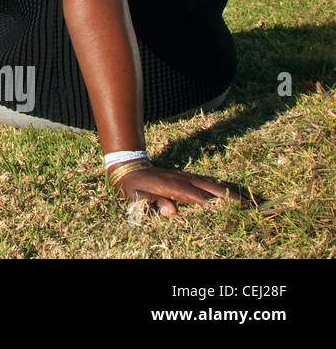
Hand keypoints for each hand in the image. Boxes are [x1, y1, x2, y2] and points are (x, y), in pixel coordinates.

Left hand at [115, 166, 250, 216]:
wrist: (128, 166)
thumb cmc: (131, 186)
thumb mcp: (134, 196)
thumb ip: (151, 202)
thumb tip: (171, 211)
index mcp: (173, 186)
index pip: (199, 198)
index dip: (215, 207)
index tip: (232, 216)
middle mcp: (184, 179)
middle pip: (213, 189)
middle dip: (233, 199)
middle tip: (252, 209)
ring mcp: (188, 176)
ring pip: (215, 184)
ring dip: (234, 192)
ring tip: (252, 201)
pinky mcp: (189, 176)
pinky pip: (211, 181)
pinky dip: (227, 186)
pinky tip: (238, 192)